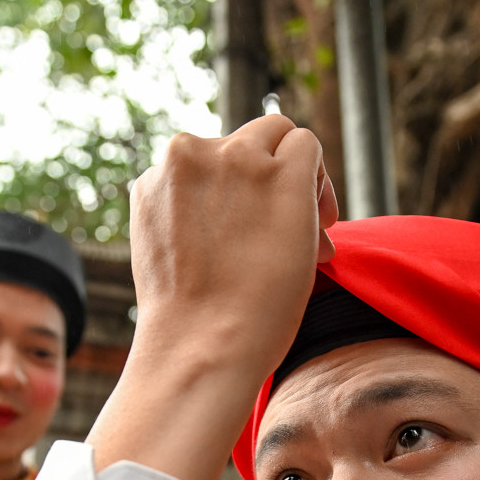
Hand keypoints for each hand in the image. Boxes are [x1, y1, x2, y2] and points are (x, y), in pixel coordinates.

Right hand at [91, 115, 338, 479]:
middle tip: (296, 225)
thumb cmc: (191, 318)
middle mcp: (186, 156)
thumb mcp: (172, 247)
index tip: (259, 223)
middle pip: (246, 138)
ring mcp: (231, 159)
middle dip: (271, 173)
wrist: (202, 344)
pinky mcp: (278, 172)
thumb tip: (247, 207)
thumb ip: (195, 212)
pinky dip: (320, 178)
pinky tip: (323, 223)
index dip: (244, 186)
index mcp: (156, 176)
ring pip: (280, 134)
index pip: (211, 155)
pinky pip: (308, 148)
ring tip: (311, 230)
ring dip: (297, 174)